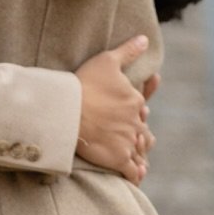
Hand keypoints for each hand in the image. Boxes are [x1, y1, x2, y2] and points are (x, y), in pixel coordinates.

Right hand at [75, 35, 154, 183]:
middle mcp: (135, 122)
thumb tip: (145, 39)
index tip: (129, 115)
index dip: (136, 112)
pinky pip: (132, 170)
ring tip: (139, 160)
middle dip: (138, 134)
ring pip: (139, 150)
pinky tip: (136, 175)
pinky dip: (135, 173)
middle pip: (142, 131)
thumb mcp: (108, 60)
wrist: (68, 110)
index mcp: (135, 100)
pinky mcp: (118, 159)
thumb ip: (128, 51)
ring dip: (139, 154)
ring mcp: (128, 142)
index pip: (141, 109)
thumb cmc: (86, 82)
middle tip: (134, 138)